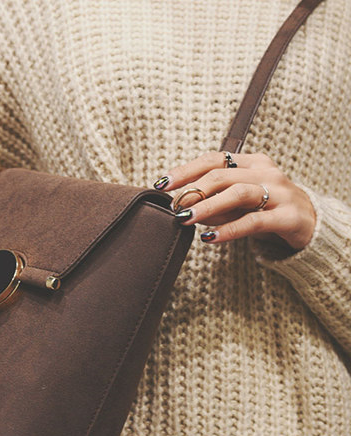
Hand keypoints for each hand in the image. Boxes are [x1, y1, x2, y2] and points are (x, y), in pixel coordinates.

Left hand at [154, 151, 316, 249]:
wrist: (311, 225)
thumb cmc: (266, 210)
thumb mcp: (237, 205)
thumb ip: (212, 203)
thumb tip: (181, 206)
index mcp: (252, 163)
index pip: (214, 159)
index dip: (186, 170)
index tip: (162, 184)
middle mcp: (267, 173)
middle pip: (222, 175)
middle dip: (193, 190)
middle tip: (172, 207)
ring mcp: (281, 193)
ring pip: (238, 193)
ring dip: (207, 206)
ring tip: (185, 217)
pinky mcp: (289, 217)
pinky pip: (254, 222)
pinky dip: (229, 230)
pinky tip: (209, 238)